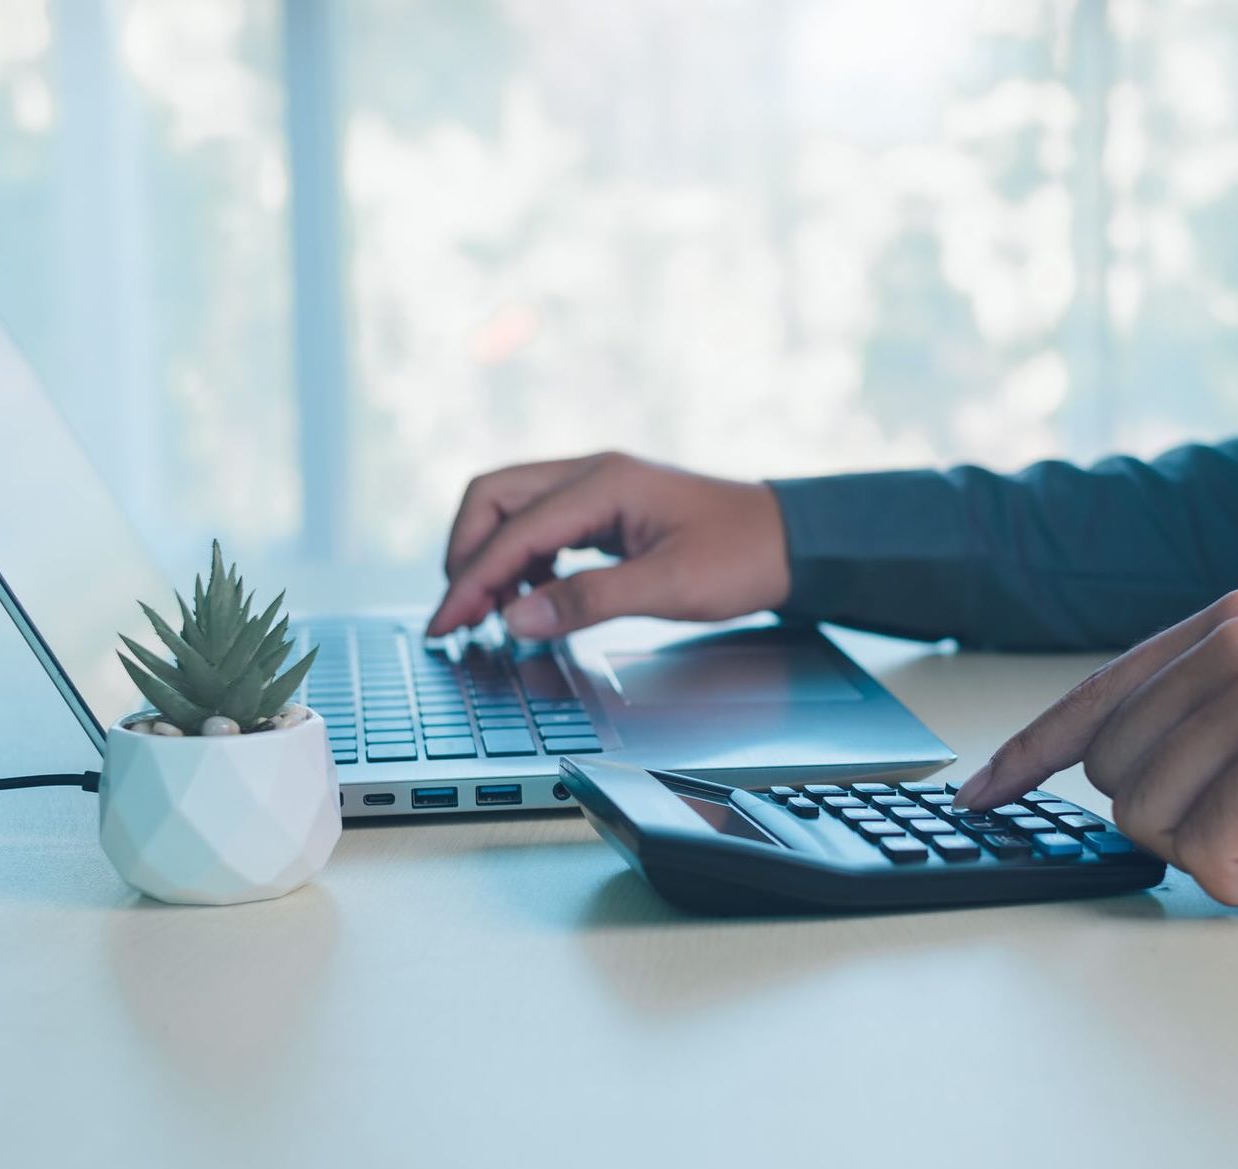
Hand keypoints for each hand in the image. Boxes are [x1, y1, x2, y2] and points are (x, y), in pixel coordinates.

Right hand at [427, 452, 791, 639]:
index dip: (472, 581)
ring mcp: (598, 487)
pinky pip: (540, 522)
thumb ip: (587, 601)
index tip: (446, 625)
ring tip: (495, 612)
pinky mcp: (606, 507)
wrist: (791, 542)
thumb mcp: (667, 588)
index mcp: (605, 483)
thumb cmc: (742, 557)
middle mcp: (593, 474)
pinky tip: (535, 595)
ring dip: (491, 556)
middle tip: (458, 615)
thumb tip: (517, 619)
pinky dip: (521, 557)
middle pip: (493, 498)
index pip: (512, 531)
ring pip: (511, 507)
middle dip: (466, 555)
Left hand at [956, 589, 1237, 905]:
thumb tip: (1099, 768)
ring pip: (1146, 813)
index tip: (977, 794)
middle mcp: (1234, 640)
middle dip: (1166, 819)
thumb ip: (1191, 712)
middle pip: (1113, 768)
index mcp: (1223, 622)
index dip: (1027, 754)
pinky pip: (1202, 850)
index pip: (1095, 694)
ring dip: (1206, 850)